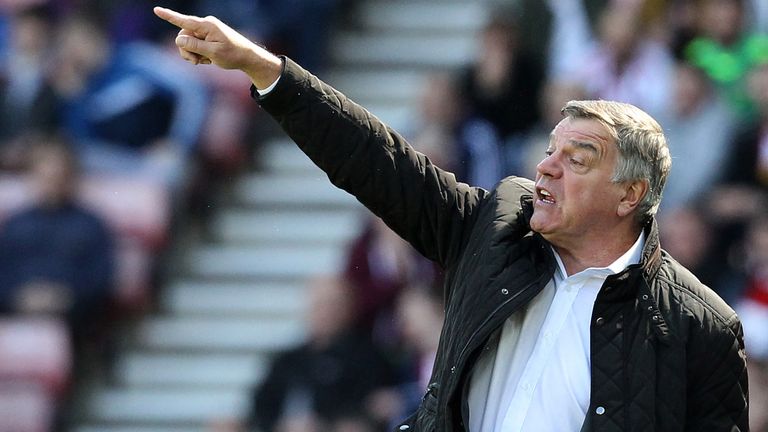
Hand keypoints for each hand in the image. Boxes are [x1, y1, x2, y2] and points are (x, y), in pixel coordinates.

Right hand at [153, 7, 281, 88]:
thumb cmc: (232, 55)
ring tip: (204, 62)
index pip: (184, 21)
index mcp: (207, 26)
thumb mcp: (213, 53)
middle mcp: (205, 25)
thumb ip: (194, 46)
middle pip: (183, 37)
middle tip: (196, 63)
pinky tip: (208, 60)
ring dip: (192, 54)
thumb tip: (178, 40)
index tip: (156, 10)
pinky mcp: (207, 38)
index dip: (169, 16)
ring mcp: (206, 31)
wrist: (247, 57)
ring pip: (187, 43)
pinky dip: (198, 54)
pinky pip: (194, 46)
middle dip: (186, 51)